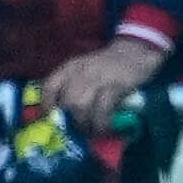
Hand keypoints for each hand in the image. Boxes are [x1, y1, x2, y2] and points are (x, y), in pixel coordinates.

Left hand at [45, 39, 165, 137]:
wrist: (134, 51)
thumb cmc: (107, 66)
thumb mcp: (85, 70)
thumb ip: (73, 87)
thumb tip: (64, 115)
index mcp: (70, 67)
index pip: (50, 86)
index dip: (47, 105)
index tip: (50, 119)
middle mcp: (81, 71)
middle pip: (67, 101)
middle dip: (72, 120)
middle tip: (79, 130)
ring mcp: (98, 77)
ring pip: (82, 106)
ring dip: (86, 124)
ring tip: (92, 130)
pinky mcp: (116, 85)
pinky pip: (103, 109)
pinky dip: (102, 122)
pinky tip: (105, 127)